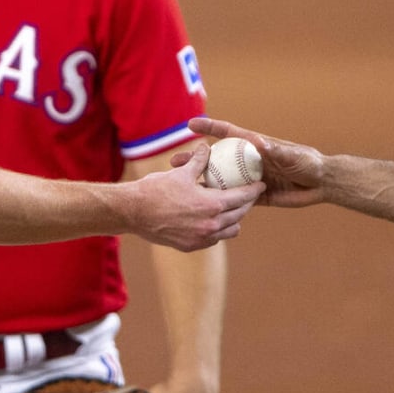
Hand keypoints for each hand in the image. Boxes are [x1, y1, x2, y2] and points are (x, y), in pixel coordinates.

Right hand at [126, 142, 262, 249]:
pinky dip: (217, 230)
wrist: (133, 212)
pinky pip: (213, 239)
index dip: (254, 190)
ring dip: (233, 220)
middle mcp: (211, 225)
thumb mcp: (181, 172)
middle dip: (246, 205)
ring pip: (229, 231)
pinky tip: (213, 221)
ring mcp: (201, 238)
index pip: (242, 198)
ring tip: (231, 209)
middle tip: (248, 196)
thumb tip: (206, 146)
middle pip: (239, 216)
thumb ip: (199, 161)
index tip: (261, 185)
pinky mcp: (190, 246)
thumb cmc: (156, 190)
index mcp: (212, 205)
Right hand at [187, 117, 327, 207]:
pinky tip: (203, 209)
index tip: (190, 125)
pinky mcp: (255, 196)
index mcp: (256, 146)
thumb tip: (260, 143)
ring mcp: (250, 179)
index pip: (228, 134)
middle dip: (196, 160)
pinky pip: (234, 199)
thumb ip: (277, 151)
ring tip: (181, 186)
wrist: (322, 184)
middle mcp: (249, 161)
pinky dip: (219, 203)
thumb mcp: (293, 156)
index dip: (210, 128)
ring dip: (202, 182)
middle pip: (217, 159)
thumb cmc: (310, 163)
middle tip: (174, 162)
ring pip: (221, 180)